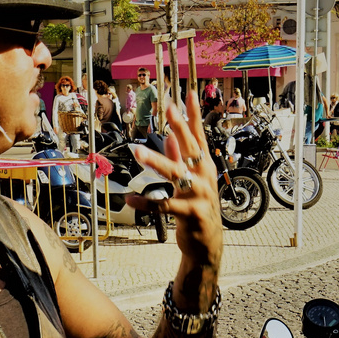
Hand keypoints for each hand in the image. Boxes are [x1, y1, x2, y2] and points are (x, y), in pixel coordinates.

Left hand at [129, 91, 222, 266]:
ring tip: (138, 151)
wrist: (208, 244)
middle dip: (180, 128)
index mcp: (204, 167)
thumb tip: (169, 138)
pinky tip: (130, 199)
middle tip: (170, 109)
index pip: (199, 136)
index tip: (189, 93)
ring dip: (157, 161)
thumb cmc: (198, 209)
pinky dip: (146, 203)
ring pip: (176, 174)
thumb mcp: (190, 181)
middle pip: (191, 148)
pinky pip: (164, 206)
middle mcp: (204, 177)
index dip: (194, 115)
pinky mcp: (190, 214)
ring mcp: (199, 195)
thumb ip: (180, 159)